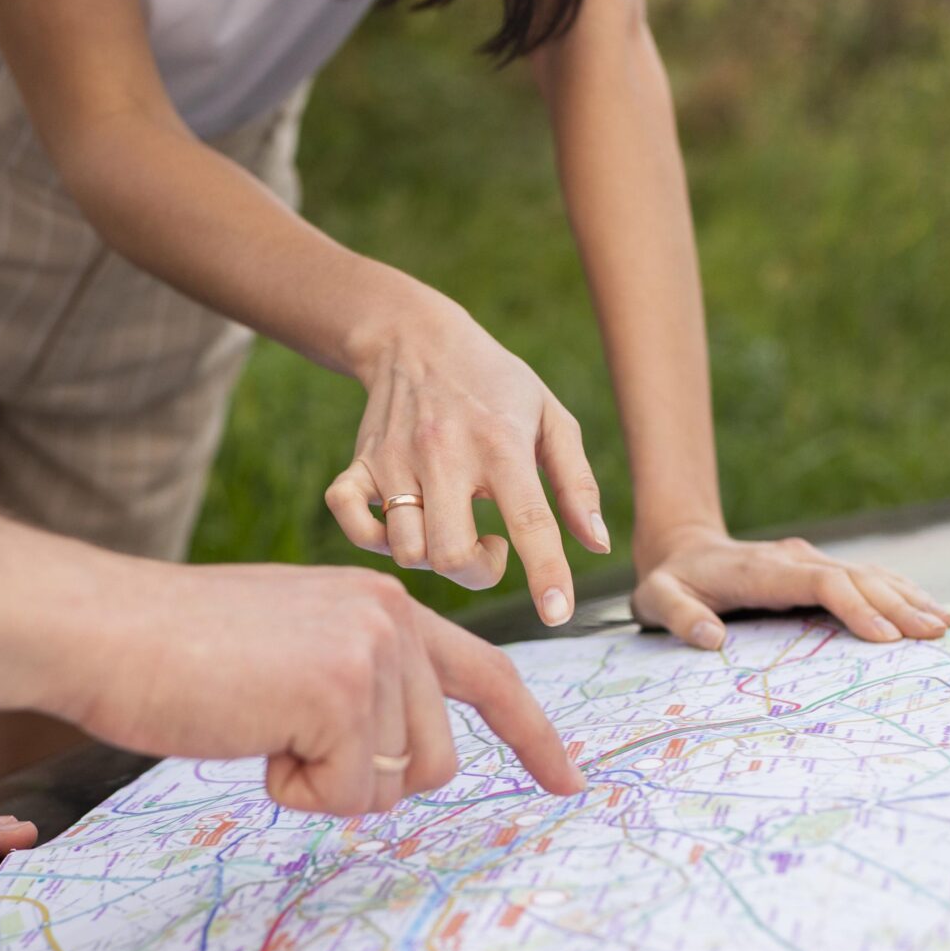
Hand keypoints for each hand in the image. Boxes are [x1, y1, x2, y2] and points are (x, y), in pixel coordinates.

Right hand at [67, 561, 587, 817]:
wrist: (107, 629)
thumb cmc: (178, 653)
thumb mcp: (293, 649)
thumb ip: (359, 682)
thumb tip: (400, 763)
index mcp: (384, 605)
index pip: (487, 675)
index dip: (531, 735)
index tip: (568, 782)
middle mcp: (393, 617)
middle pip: (435, 762)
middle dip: (364, 780)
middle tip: (283, 738)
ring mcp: (373, 651)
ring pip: (394, 785)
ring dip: (321, 783)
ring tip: (259, 724)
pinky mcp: (343, 693)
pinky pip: (348, 796)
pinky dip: (294, 790)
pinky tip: (249, 735)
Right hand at [324, 293, 607, 626]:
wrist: (415, 336)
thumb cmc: (496, 384)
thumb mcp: (551, 417)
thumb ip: (578, 483)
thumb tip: (598, 544)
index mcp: (502, 444)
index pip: (529, 520)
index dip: (546, 573)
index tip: (557, 615)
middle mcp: (444, 453)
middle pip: (452, 553)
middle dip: (478, 572)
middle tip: (492, 549)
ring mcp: (395, 460)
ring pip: (406, 549)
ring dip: (433, 557)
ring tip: (453, 528)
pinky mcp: (359, 464)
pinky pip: (351, 523)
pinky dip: (374, 539)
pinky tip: (403, 525)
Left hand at [632, 527, 949, 648]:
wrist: (681, 551)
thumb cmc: (670, 583)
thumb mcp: (657, 599)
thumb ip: (679, 617)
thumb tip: (712, 638)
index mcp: (762, 570)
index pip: (820, 582)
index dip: (855, 606)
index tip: (885, 636)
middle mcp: (794, 559)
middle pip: (856, 577)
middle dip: (897, 605)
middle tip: (934, 634)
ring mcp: (809, 560)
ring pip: (868, 574)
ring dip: (907, 597)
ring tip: (943, 623)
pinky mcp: (818, 569)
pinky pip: (866, 577)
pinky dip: (899, 592)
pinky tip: (927, 608)